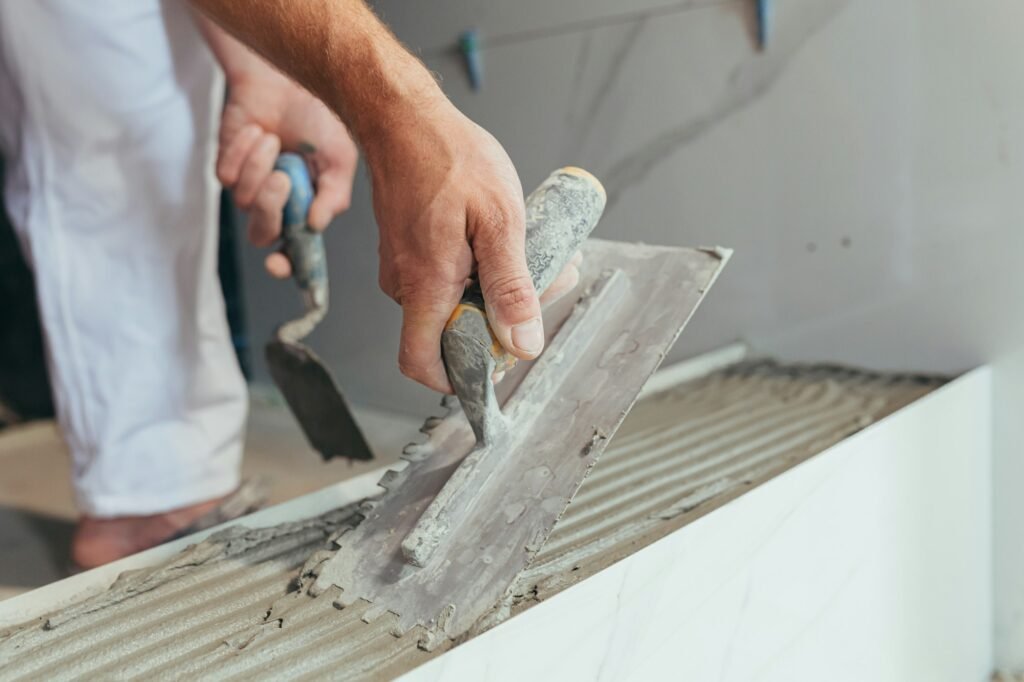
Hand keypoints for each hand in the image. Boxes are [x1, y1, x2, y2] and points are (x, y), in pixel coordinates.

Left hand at [217, 69, 357, 277]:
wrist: (286, 83)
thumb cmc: (318, 121)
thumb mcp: (339, 160)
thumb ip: (334, 196)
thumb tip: (316, 227)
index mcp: (307, 212)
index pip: (294, 254)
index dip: (286, 267)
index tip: (278, 264)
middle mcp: (277, 207)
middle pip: (262, 234)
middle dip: (269, 209)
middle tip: (282, 178)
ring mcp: (249, 190)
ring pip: (243, 201)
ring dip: (260, 166)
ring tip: (275, 141)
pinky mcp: (226, 169)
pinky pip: (227, 176)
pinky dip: (245, 151)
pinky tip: (258, 133)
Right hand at [369, 101, 579, 393]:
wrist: (404, 118)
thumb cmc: (449, 157)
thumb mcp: (500, 221)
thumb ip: (511, 286)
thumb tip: (523, 342)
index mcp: (426, 284)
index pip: (421, 362)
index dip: (457, 378)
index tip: (497, 367)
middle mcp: (407, 284)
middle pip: (452, 334)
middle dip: (504, 321)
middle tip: (551, 283)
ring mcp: (405, 268)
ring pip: (454, 304)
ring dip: (498, 291)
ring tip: (539, 254)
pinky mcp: (411, 253)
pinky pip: (447, 280)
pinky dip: (482, 270)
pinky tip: (509, 241)